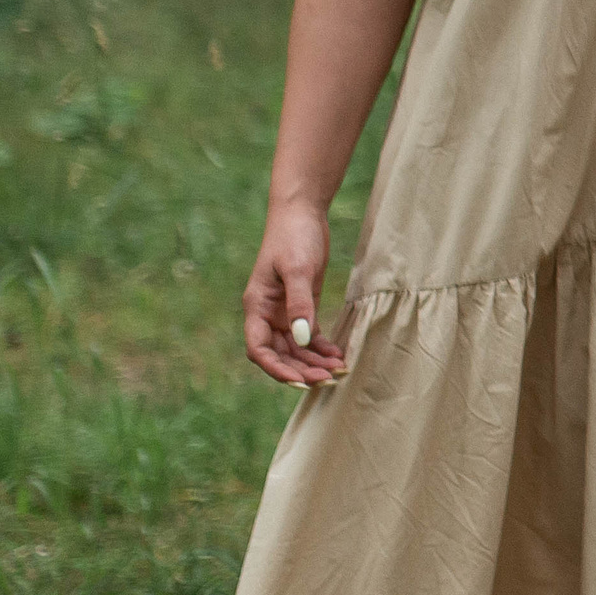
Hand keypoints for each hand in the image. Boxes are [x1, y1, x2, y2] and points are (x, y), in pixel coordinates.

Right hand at [242, 202, 348, 385]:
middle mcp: (267, 313)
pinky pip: (310, 335)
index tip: (301, 381)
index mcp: (256, 306)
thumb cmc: (294, 236)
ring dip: (314, 362)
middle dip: (302, 369)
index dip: (277, 369)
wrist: (303, 213)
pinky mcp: (304, 305)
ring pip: (296, 348)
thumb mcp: (298, 269)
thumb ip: (300, 303)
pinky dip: (322, 347)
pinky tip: (338, 356)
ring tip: (339, 371)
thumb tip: (302, 338)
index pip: (259, 349)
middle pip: (280, 354)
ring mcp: (285, 311)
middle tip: (329, 379)